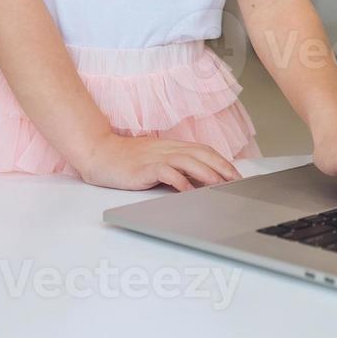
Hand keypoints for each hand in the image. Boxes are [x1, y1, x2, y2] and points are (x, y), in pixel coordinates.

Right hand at [75, 133, 243, 192]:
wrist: (100, 153)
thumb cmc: (127, 160)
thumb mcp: (155, 159)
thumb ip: (175, 166)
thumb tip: (197, 179)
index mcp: (171, 146)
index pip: (203, 150)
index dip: (222, 161)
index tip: (236, 174)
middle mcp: (167, 149)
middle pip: (200, 154)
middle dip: (221, 166)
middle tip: (236, 181)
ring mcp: (155, 157)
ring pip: (187, 160)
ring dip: (205, 172)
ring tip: (219, 184)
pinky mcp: (144, 167)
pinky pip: (165, 172)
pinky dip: (179, 180)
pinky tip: (188, 190)